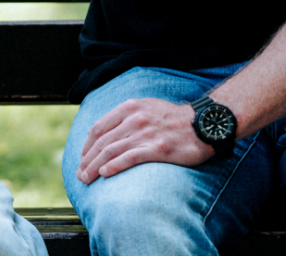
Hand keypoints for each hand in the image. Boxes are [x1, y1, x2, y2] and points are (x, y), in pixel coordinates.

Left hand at [75, 98, 212, 183]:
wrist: (205, 124)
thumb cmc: (174, 119)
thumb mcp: (147, 107)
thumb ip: (127, 116)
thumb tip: (107, 133)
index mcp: (129, 107)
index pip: (98, 128)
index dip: (86, 146)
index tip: (82, 158)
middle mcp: (134, 118)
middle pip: (102, 142)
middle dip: (87, 160)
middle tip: (80, 175)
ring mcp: (146, 133)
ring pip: (111, 151)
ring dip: (95, 167)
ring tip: (86, 179)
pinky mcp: (158, 148)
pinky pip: (130, 158)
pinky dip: (114, 166)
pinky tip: (105, 174)